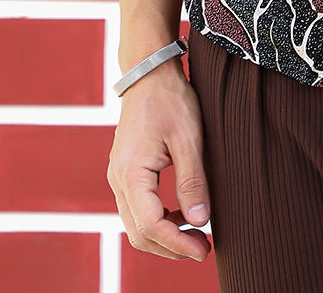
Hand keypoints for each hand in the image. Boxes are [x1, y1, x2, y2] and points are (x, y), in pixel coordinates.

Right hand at [107, 58, 211, 261]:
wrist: (150, 72)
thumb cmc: (170, 99)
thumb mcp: (188, 137)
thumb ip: (193, 181)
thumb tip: (201, 222)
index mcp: (131, 172)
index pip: (151, 225)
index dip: (178, 244)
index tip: (204, 250)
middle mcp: (118, 179)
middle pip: (139, 233)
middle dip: (171, 247)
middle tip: (204, 249)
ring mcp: (118, 177)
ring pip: (136, 225)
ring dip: (164, 237)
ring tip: (196, 234)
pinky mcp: (125, 173)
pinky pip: (137, 210)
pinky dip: (158, 221)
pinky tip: (182, 215)